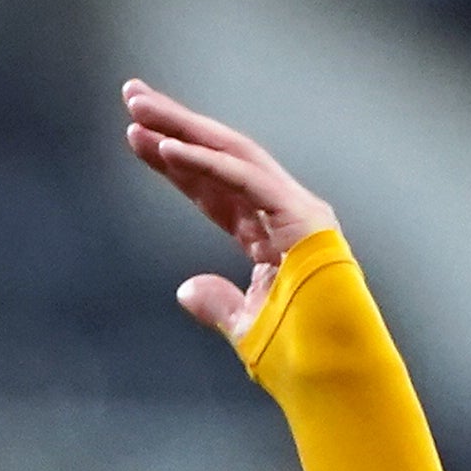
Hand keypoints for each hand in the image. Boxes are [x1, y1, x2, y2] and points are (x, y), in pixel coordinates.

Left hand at [118, 81, 335, 346]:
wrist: (338, 374)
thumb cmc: (302, 358)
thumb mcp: (245, 328)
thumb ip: (217, 305)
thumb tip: (186, 290)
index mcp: (270, 235)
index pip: (213, 189)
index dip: (175, 162)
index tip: (136, 138)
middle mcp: (282, 211)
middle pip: (219, 157)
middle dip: (176, 124)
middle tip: (132, 95)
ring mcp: (294, 209)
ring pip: (231, 153)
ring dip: (183, 128)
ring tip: (140, 107)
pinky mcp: (299, 216)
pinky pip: (243, 179)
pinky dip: (204, 162)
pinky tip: (166, 148)